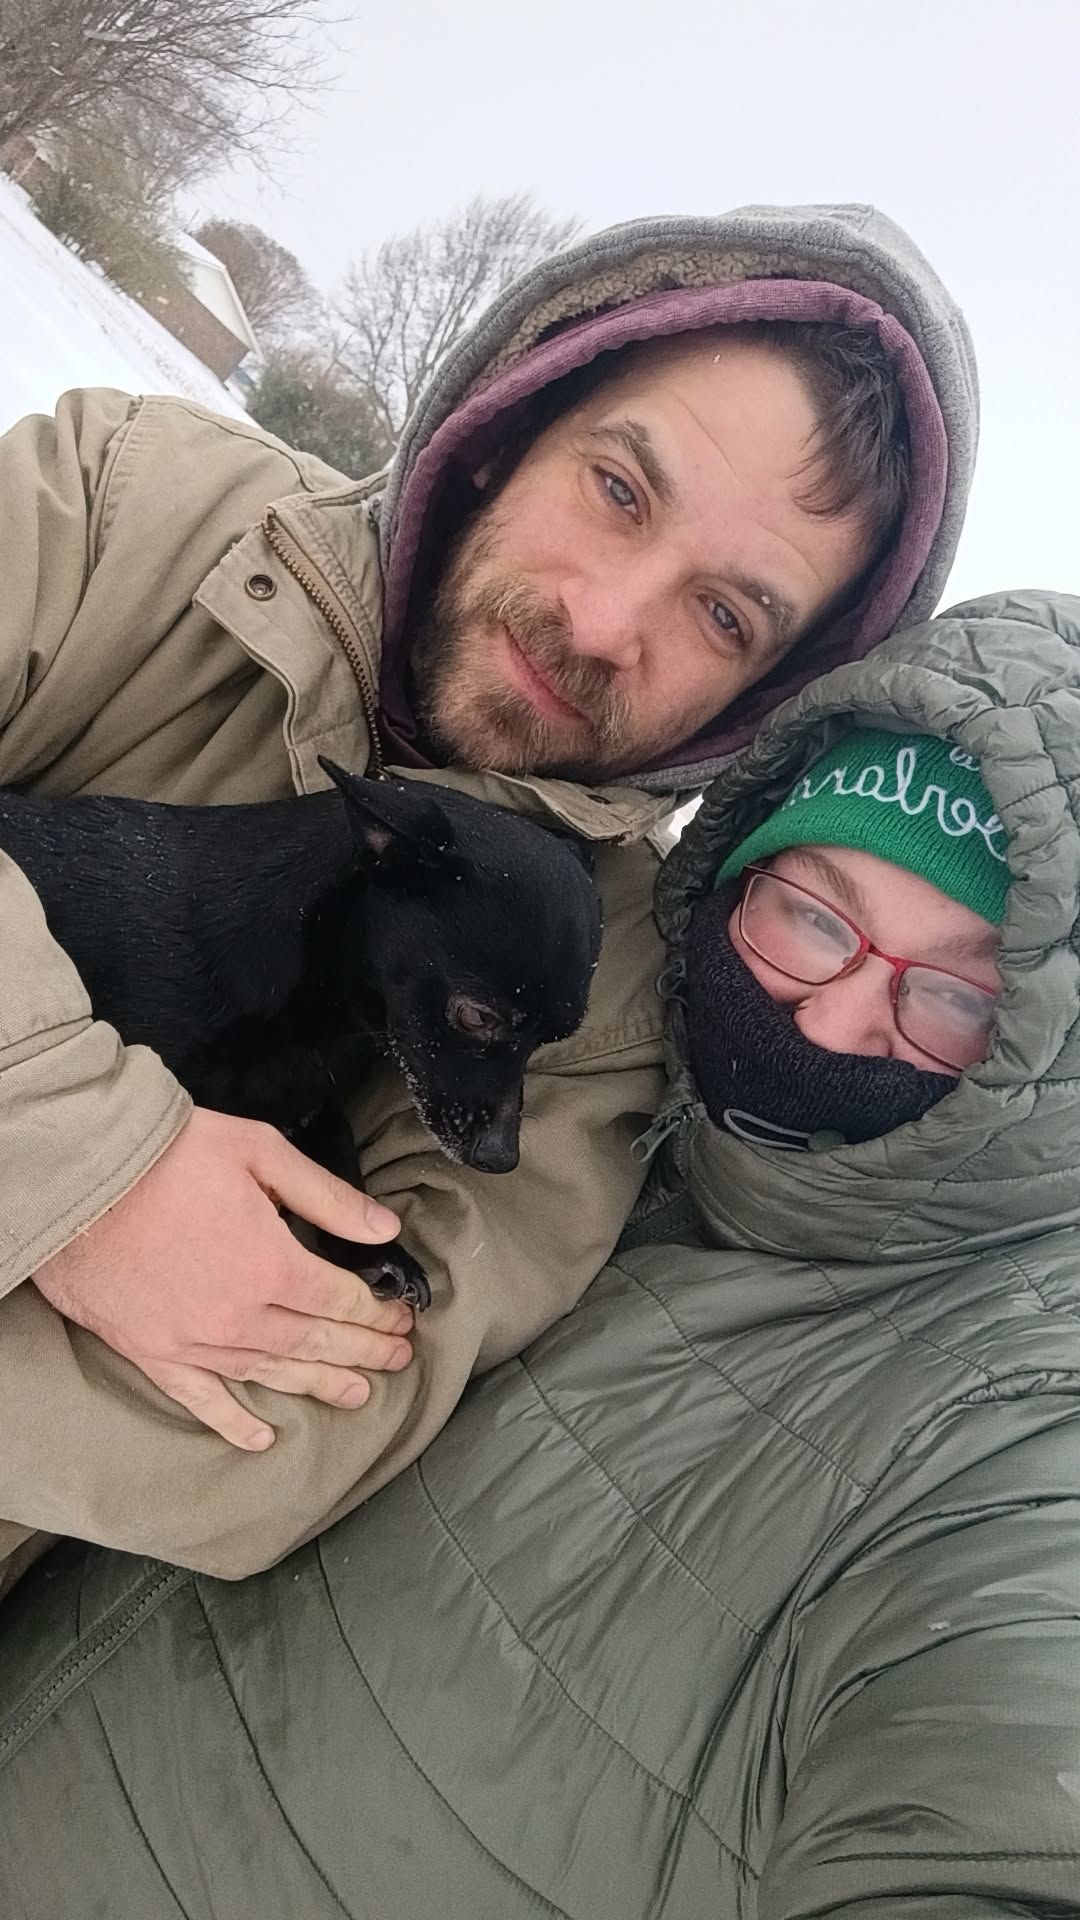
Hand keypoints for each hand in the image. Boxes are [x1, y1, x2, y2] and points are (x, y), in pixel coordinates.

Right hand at [33, 1107, 414, 1450]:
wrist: (79, 1179)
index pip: (341, 1299)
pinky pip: (201, 1399)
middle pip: (315, 1341)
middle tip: (398, 1360)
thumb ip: (326, 1196)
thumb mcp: (259, 1152)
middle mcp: (240, 1315)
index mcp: (271, 1264)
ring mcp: (194, 1341)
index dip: (377, 1311)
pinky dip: (233, 1422)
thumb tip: (385, 1228)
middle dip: (364, 1351)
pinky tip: (261, 1438)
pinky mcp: (153, 1353)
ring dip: (318, 1385)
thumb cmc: (168, 1154)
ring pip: (271, 1373)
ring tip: (356, 1394)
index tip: (401, 1318)